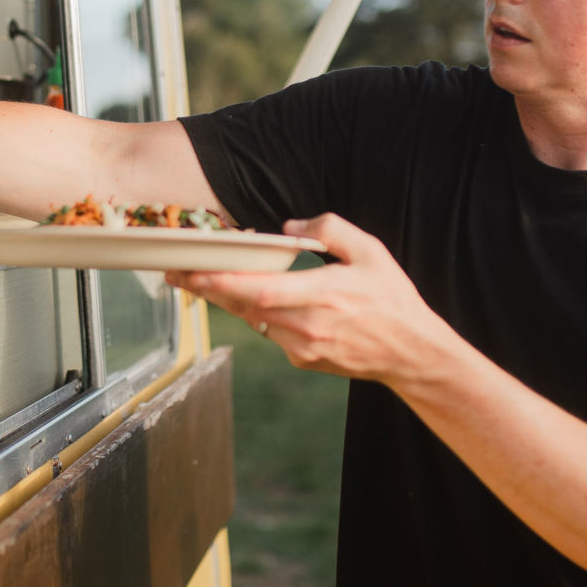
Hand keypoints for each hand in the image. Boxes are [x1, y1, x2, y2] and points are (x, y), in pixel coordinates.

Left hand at [168, 214, 457, 382]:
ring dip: (227, 301)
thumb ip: (330, 229)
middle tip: (175, 273)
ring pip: (253, 320)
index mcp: (321, 295)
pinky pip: (270, 333)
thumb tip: (290, 226)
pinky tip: (254, 301)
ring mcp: (301, 348)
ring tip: (201, 281)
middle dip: (206, 288)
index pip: (258, 289)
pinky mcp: (302, 360)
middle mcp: (305, 326)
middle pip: (243, 306)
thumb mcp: (371, 251)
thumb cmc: (392, 300)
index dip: (221, 281)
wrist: (411, 354)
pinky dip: (259, 315)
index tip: (192, 270)